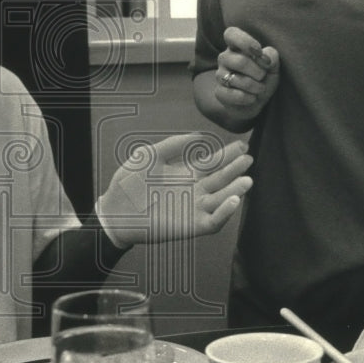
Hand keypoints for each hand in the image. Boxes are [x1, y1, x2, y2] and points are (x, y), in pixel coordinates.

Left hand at [95, 133, 251, 248]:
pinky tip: (234, 200)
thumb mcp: (150, 155)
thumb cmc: (128, 183)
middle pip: (221, 179)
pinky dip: (225, 213)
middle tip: (249, 158)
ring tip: (247, 179)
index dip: (228, 154)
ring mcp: (194, 209)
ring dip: (235, 190)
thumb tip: (200, 136)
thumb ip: (173, 144)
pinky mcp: (190, 226)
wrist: (114, 210)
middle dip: (236, 169)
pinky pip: (213, 222)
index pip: (212, 163)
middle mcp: (194, 191)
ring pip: (222, 199)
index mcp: (185, 174)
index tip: (243, 145)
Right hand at [215, 27, 279, 113]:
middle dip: (258, 72)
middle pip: (239, 61)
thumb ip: (272, 56)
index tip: (259, 52)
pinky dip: (247, 98)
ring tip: (260, 89)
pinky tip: (252, 98)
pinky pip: (232, 95)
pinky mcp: (219, 92)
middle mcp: (225, 58)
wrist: (256, 100)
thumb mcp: (273, 66)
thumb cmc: (264, 78)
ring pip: (236, 79)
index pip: (231, 34)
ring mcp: (220, 75)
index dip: (245, 41)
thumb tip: (266, 56)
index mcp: (237, 46)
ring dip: (254, 86)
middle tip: (263, 76)